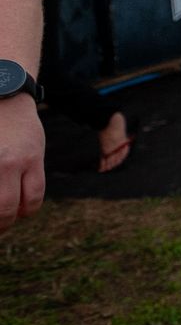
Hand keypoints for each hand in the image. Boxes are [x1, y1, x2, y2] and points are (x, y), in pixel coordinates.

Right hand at [0, 94, 44, 230]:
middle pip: (7, 208)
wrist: (3, 99)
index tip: (20, 214)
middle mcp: (8, 162)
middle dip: (3, 223)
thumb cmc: (18, 126)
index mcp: (30, 159)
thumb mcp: (34, 147)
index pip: (33, 199)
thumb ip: (30, 173)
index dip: (26, 212)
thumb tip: (20, 207)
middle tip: (0, 225)